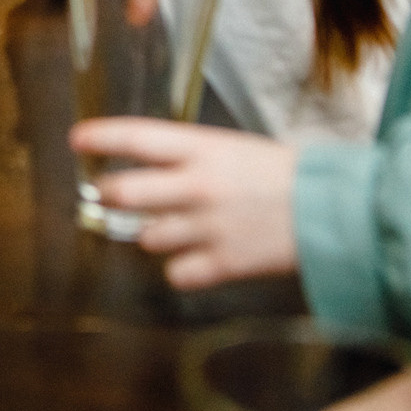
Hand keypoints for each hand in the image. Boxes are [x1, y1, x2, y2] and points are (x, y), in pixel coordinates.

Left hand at [68, 118, 299, 289]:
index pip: (137, 137)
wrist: (333, 212)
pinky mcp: (224, 263)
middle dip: (111, 193)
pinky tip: (197, 257)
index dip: (101, 138)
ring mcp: (208, 227)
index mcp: (202, 149)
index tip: (77, 140)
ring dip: (152, 233)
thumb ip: (189, 157)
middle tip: (112, 193)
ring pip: (147, 236)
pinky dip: (181, 269)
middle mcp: (198, 186)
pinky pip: (177, 273)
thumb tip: (146, 165)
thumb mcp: (233, 148)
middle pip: (125, 192)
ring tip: (176, 226)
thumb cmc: (282, 175)